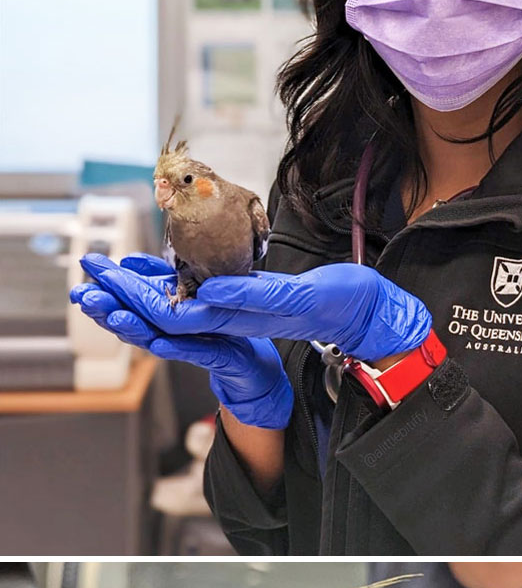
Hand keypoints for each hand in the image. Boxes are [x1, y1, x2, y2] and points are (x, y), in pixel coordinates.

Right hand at [70, 256, 292, 428]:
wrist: (254, 364)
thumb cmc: (221, 330)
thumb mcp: (188, 296)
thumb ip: (160, 280)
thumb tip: (129, 261)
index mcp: (166, 316)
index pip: (129, 303)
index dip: (105, 291)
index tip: (83, 280)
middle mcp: (174, 334)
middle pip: (136, 321)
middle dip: (109, 309)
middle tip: (86, 298)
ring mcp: (195, 348)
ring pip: (159, 339)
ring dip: (134, 330)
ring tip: (114, 318)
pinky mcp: (221, 359)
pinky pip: (198, 353)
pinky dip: (177, 350)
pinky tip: (157, 344)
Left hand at [75, 253, 431, 360]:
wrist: (367, 315)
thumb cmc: (341, 304)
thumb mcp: (299, 298)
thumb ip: (252, 297)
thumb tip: (207, 294)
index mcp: (239, 320)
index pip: (175, 313)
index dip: (139, 299)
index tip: (110, 283)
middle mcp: (231, 319)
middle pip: (164, 310)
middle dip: (123, 293)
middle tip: (87, 271)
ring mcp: (236, 313)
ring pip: (174, 303)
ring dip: (137, 288)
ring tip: (102, 272)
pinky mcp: (242, 302)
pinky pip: (194, 292)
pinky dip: (168, 279)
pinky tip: (152, 267)